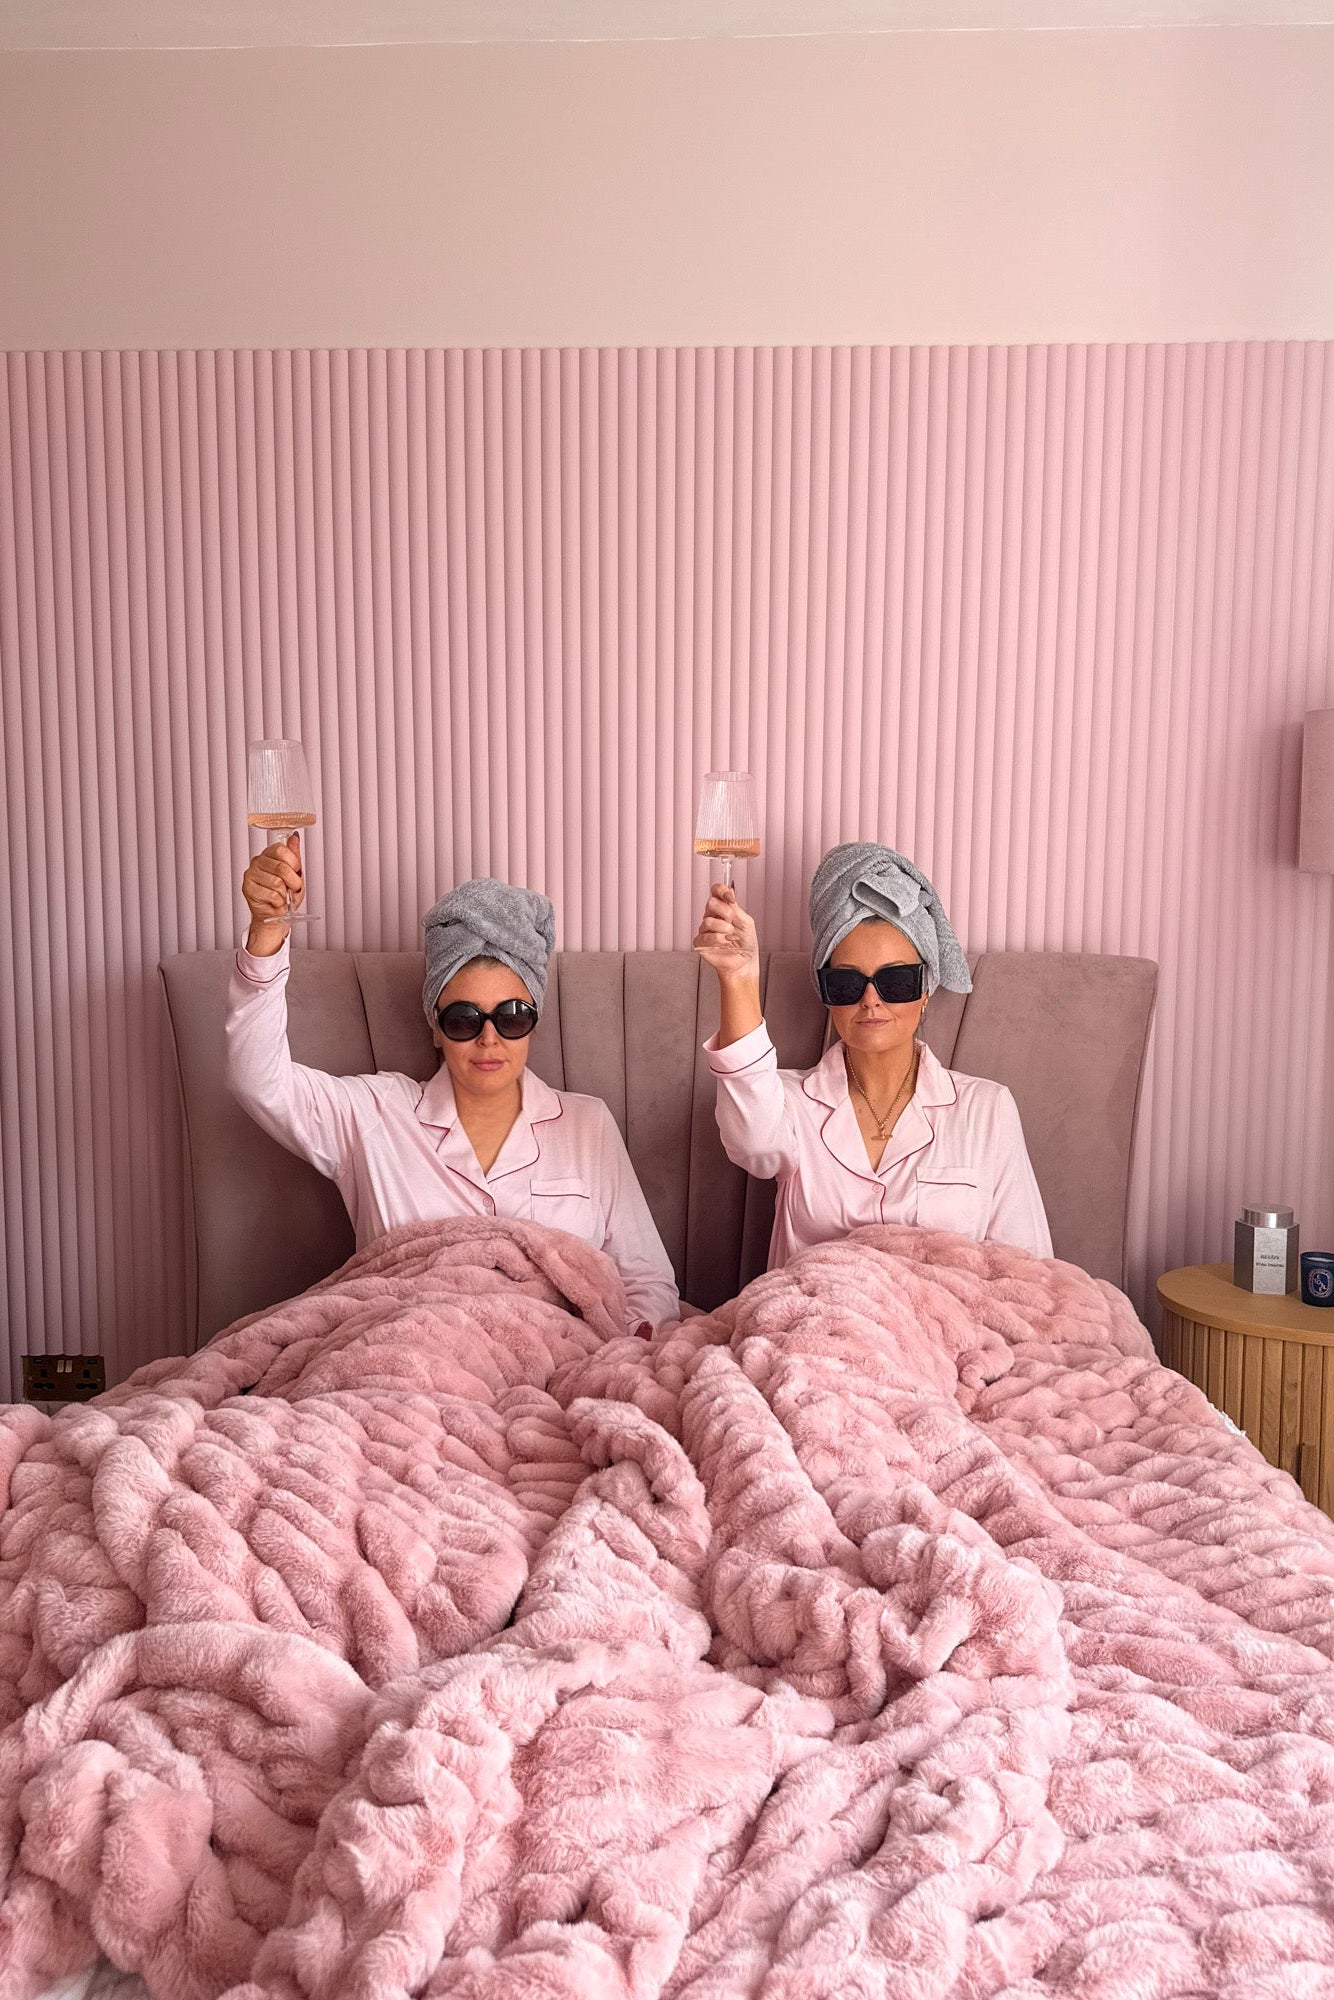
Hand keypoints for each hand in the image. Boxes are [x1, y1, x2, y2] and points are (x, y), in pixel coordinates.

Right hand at [242, 835, 302, 952]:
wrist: (276, 914)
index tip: (296, 871)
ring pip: (276, 883)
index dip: (293, 863)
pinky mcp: (247, 888)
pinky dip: (278, 901)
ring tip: (282, 895)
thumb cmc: (286, 894)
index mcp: (269, 854)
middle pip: (280, 867)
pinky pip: (270, 894)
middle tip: (293, 887)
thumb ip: (294, 855)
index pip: (281, 850)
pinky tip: (275, 901)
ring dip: (285, 893)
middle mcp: (258, 861)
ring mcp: (251, 874)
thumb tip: (294, 837)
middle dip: (293, 881)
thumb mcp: (296, 873)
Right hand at [692, 884, 758, 982]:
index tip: (731, 898)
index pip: (716, 891)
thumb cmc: (746, 943)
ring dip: (723, 928)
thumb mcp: (746, 922)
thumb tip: (729, 892)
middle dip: (725, 912)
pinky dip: (717, 940)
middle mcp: (712, 916)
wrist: (744, 962)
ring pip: (707, 920)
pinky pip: (704, 936)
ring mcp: (705, 929)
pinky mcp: (700, 942)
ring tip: (731, 936)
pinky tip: (725, 943)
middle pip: (710, 903)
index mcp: (723, 908)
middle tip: (732, 922)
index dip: (721, 890)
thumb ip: (736, 908)